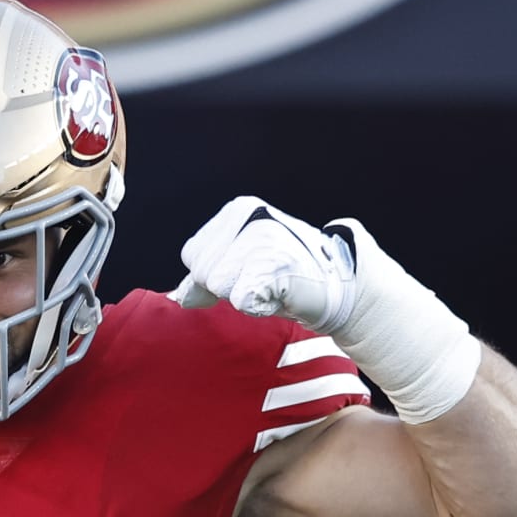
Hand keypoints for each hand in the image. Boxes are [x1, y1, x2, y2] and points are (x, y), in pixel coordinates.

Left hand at [170, 196, 354, 333]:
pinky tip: (280, 294)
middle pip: (203, 272)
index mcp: (237, 210)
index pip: (192, 255)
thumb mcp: (240, 265)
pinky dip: (258, 307)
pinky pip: (240, 300)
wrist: (338, 285)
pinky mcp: (274, 264)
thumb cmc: (286, 277)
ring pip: (219, 286)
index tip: (249, 270)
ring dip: (244, 296)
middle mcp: (250, 217)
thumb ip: (205, 277)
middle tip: (264, 279)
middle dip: (228, 287)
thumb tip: (178, 297)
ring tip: (272, 285)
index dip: (215, 275)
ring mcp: (263, 238)